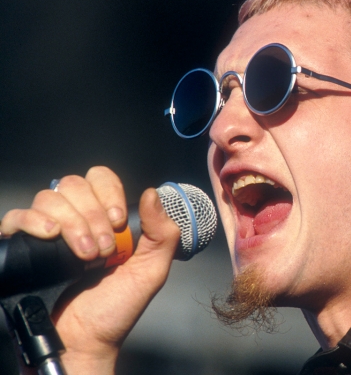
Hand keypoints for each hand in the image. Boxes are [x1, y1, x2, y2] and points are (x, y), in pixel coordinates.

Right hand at [0, 166, 180, 373]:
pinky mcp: (24, 247)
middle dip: (93, 215)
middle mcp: (75, 220)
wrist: (85, 341)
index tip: (119, 222)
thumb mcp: (151, 271)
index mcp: (105, 220)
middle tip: (102, 250)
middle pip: (74, 185)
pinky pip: (17, 216)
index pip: (100, 179)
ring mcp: (48, 232)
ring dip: (72, 224)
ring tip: (83, 257)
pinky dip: (34, 221)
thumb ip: (162, 233)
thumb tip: (153, 193)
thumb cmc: (115, 310)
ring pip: (49, 198)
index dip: (109, 194)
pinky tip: (50, 237)